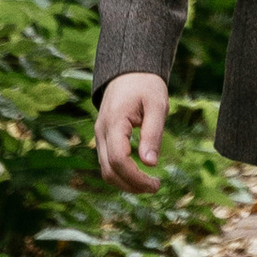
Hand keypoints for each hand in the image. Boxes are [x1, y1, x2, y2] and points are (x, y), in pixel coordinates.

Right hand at [96, 72, 169, 194]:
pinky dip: (121, 173)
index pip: (118, 160)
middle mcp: (101, 131)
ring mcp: (100, 135)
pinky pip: (107, 162)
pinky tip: (140, 173)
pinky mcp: (104, 137)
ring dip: (125, 182)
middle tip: (155, 187)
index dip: (135, 177)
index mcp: (114, 122)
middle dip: (131, 185)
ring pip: (105, 170)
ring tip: (149, 184)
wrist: (129, 70)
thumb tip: (151, 164)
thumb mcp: (157, 104)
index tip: (156, 183)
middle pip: (109, 170)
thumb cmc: (146, 85)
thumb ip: (153, 133)